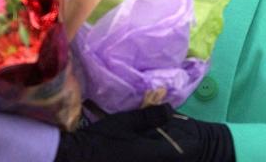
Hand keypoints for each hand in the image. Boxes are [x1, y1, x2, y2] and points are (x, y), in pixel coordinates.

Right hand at [55, 104, 233, 161]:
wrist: (77, 157)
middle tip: (174, 140)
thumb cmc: (102, 139)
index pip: (179, 153)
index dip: (186, 145)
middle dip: (173, 150)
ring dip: (160, 153)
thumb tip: (170, 110)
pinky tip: (141, 151)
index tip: (188, 137)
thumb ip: (150, 117)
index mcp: (154, 156)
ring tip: (151, 144)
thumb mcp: (125, 122)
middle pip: (170, 158)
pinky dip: (148, 156)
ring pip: (159, 160)